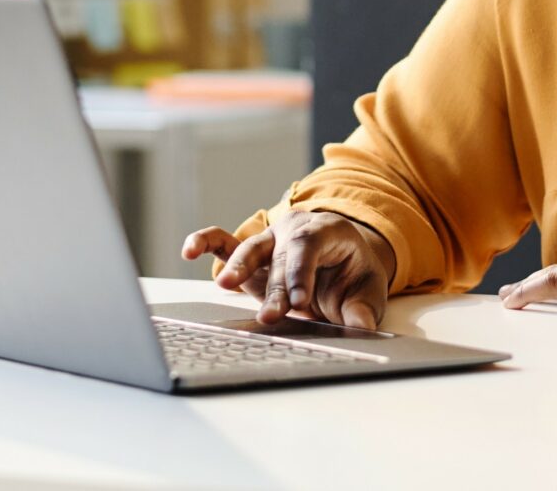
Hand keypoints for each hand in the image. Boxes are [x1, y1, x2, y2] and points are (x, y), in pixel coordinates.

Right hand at [180, 210, 394, 329]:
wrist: (342, 260)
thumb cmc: (353, 273)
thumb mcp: (367, 288)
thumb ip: (363, 308)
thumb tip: (361, 326)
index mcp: (327, 231)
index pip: (310, 247)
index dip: (301, 273)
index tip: (299, 302)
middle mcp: (295, 230)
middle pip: (281, 256)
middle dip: (275, 288)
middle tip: (271, 315)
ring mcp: (270, 240)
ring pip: (251, 249)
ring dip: (239, 268)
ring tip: (226, 284)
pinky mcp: (251, 254)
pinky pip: (224, 242)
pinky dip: (205, 242)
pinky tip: (189, 250)